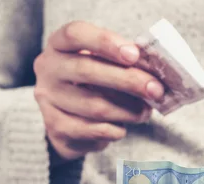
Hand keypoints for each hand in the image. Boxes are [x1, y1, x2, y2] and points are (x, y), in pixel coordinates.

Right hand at [33, 21, 164, 159]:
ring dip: (127, 110)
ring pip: (94, 105)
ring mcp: (48, 100)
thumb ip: (123, 62)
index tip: (134, 54)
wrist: (68, 123)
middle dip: (128, 80)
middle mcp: (48, 69)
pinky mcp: (56, 128)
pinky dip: (114, 130)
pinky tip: (122, 128)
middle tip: (155, 90)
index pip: (75, 34)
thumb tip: (153, 72)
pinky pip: (92, 130)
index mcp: (58, 45)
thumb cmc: (93, 85)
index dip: (105, 42)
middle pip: (87, 70)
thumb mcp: (103, 65)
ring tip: (145, 112)